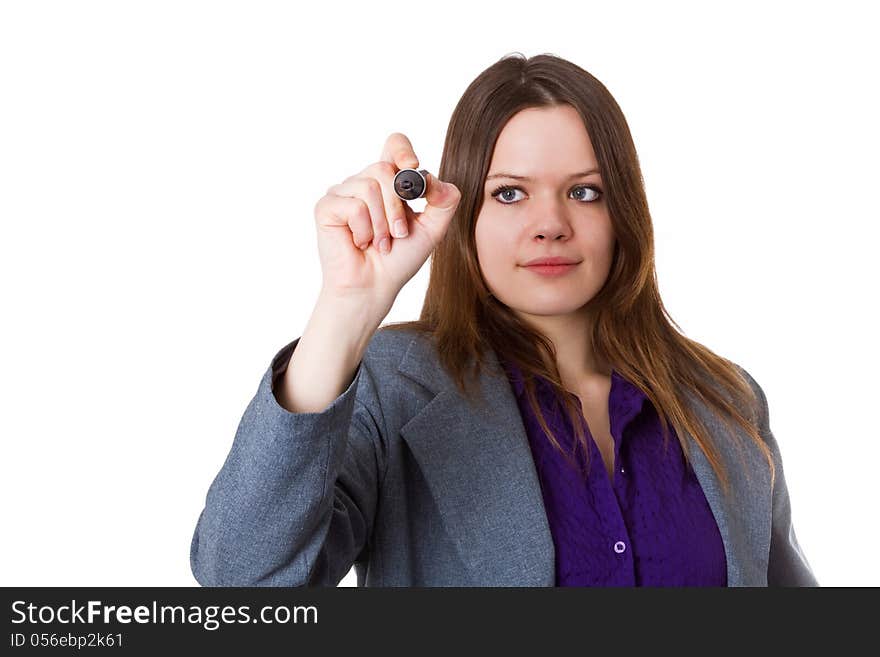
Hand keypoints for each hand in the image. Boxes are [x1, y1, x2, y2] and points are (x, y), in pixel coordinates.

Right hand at [313, 132, 460, 316]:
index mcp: (388, 182)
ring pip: (368, 187)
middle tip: (398, 234)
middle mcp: (364, 182)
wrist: (375, 286)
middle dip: (397, 208)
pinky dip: (363, 229)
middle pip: (383, 170)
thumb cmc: (399, 259)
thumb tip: (432, 178)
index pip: (394, 145)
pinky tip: (360, 242)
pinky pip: (353, 205)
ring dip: (381, 224)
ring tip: (379, 243)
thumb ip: (444, 201)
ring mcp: (343, 193)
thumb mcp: (432, 229)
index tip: (413, 169)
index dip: (403, 151)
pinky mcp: (327, 207)